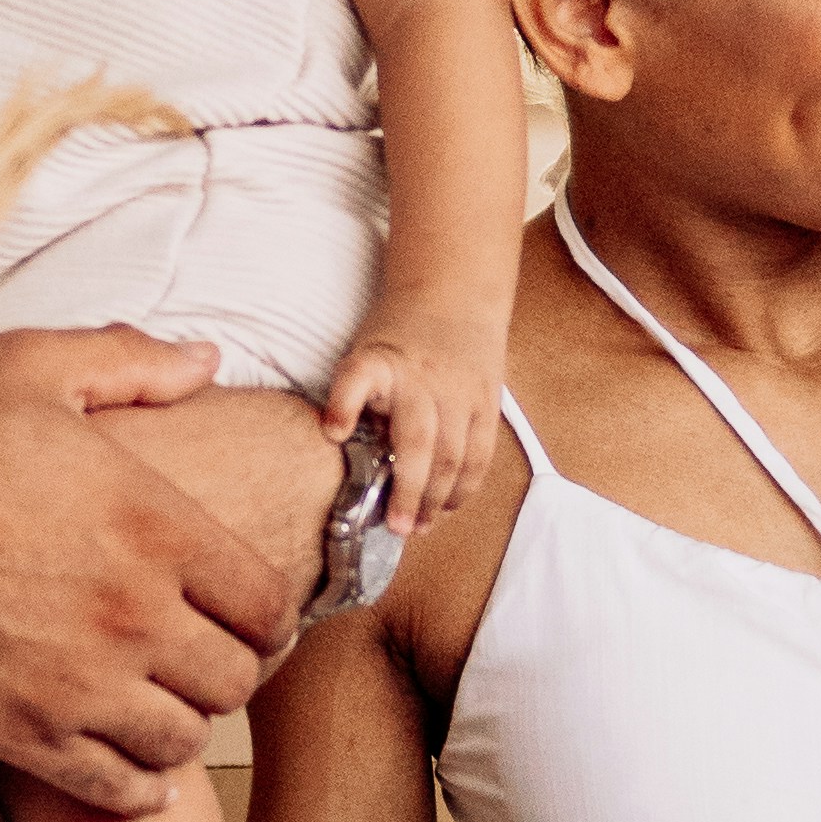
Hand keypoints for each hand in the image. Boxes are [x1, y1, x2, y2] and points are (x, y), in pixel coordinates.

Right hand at [0, 330, 290, 813]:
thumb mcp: (24, 372)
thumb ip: (128, 361)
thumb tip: (208, 358)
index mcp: (151, 525)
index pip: (266, 601)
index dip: (264, 607)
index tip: (238, 605)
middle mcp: (131, 615)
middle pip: (236, 678)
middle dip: (226, 664)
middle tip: (197, 649)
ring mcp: (79, 685)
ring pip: (185, 740)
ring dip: (180, 721)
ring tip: (154, 696)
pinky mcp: (24, 737)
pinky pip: (123, 790)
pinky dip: (137, 782)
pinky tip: (122, 751)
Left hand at [325, 305, 502, 537]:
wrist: (453, 294)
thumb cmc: (398, 333)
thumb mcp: (363, 352)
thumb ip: (352, 394)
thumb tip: (335, 440)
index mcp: (383, 363)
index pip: (357, 380)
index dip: (343, 404)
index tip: (332, 434)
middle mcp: (425, 379)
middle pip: (419, 442)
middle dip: (409, 492)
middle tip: (397, 527)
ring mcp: (461, 392)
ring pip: (455, 456)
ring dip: (439, 498)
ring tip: (422, 526)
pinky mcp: (488, 402)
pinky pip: (481, 453)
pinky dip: (467, 484)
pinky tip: (451, 505)